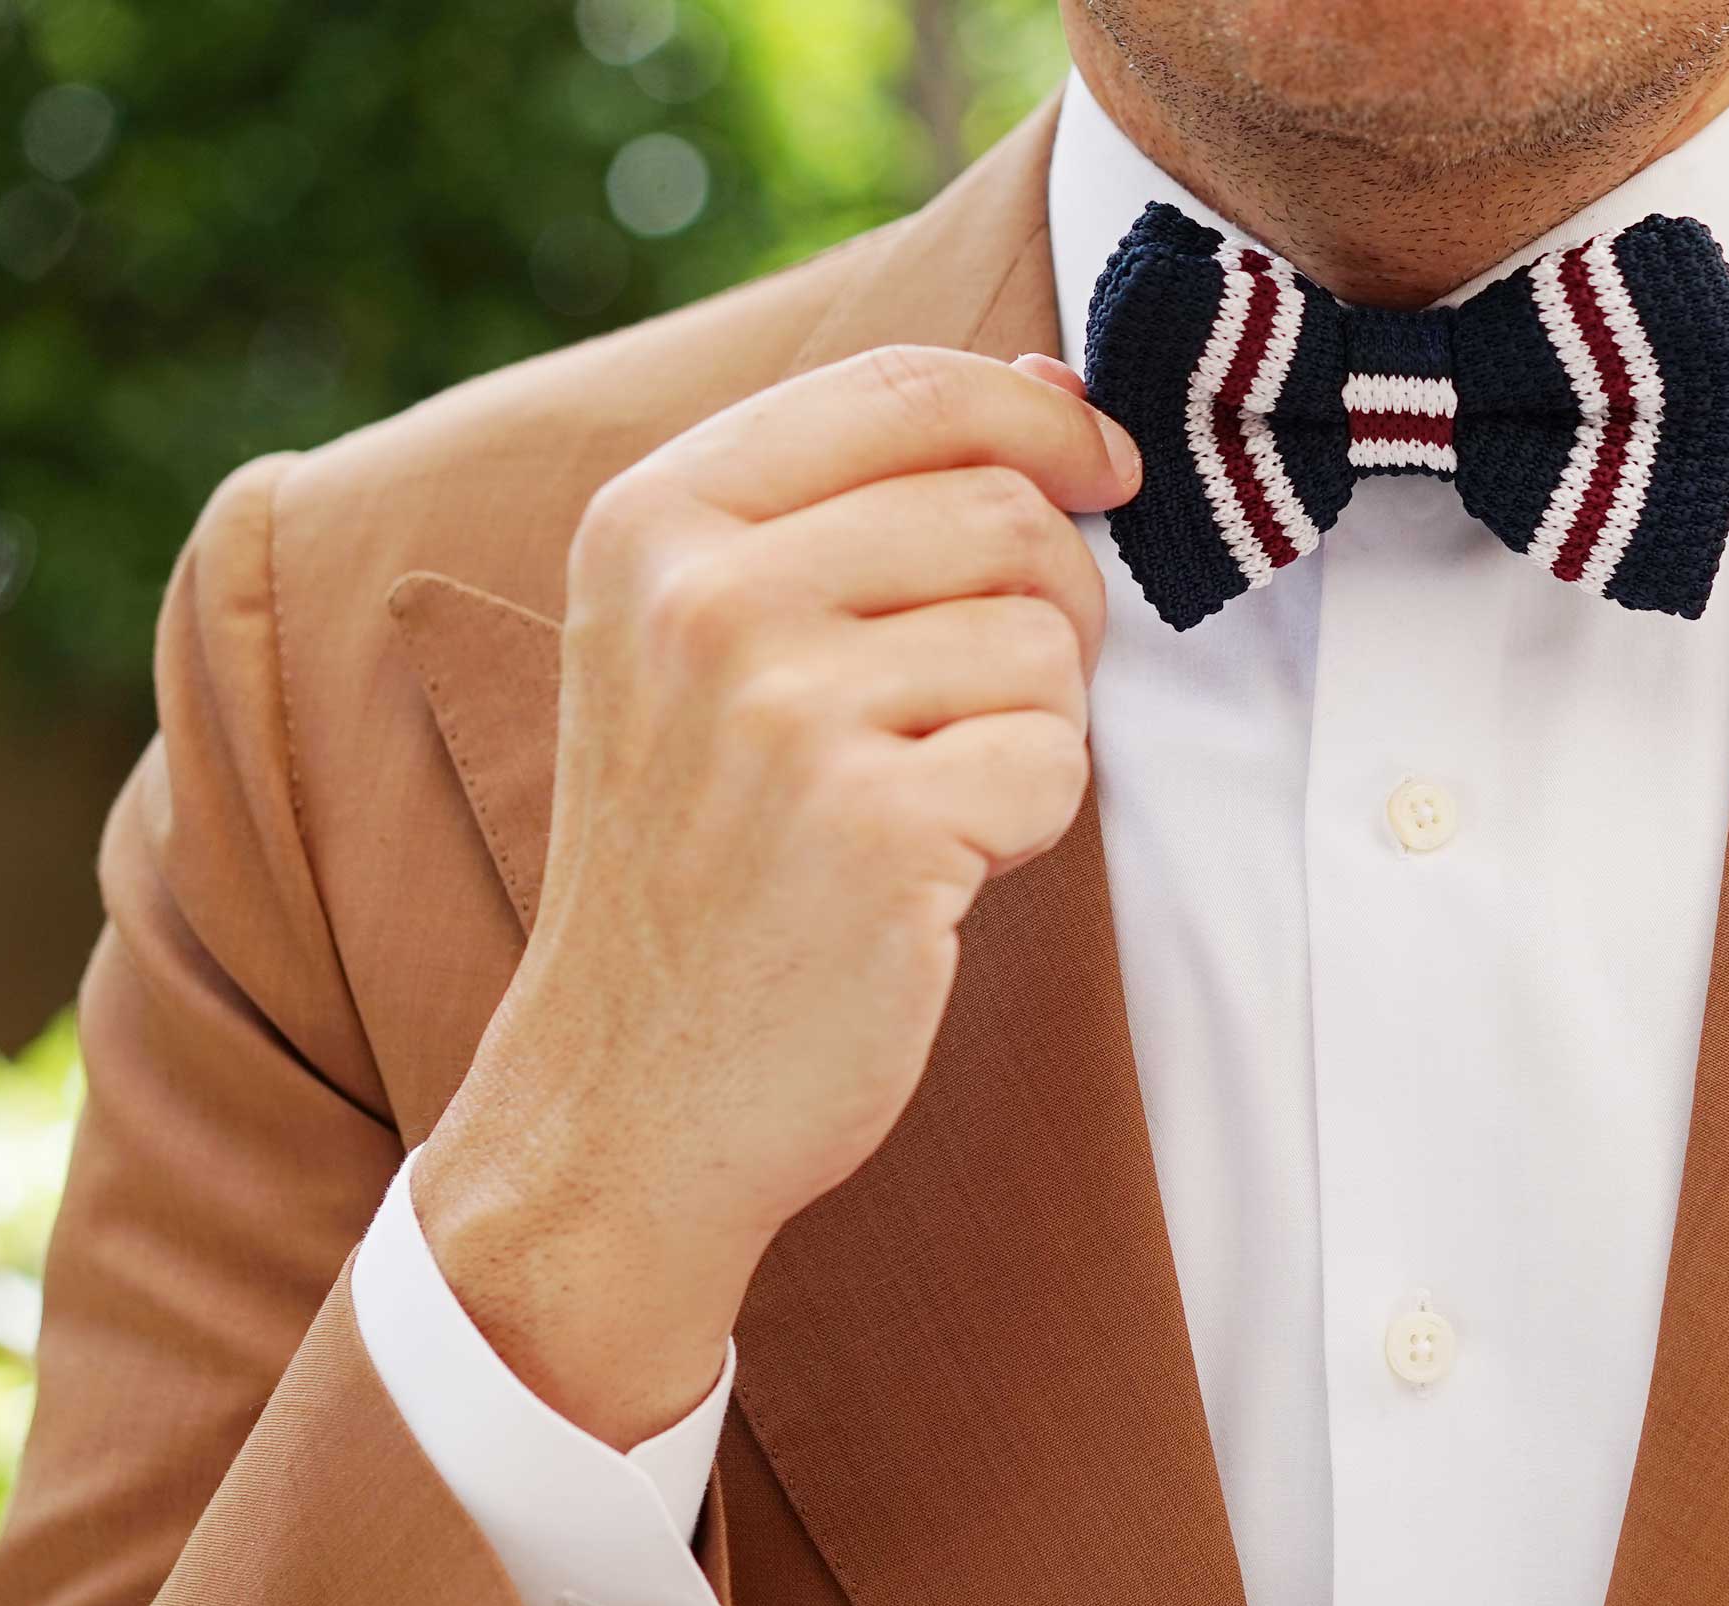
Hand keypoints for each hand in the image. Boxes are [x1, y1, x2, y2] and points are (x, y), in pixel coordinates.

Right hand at [414, 344, 1139, 1443]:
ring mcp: (783, 710)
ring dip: (1030, 728)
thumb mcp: (703, 650)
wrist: (626, 1097)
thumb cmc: (695, 870)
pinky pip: (1051, 765)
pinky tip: (928, 877)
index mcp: (654, 519)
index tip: (1101, 464)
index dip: (1038, 411)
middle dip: (1051, 603)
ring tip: (922, 804)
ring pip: (1043, 641)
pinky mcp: (871, 826)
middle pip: (1001, 510)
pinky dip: (1026, 826)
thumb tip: (1050, 389)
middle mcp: (705, 595)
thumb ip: (850, 508)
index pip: (900, 386)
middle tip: (986, 705)